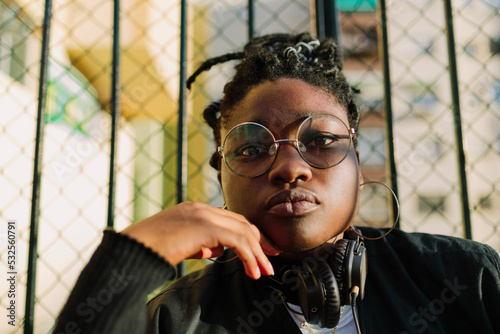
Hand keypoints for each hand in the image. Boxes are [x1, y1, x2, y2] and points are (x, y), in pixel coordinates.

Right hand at [120, 202, 280, 278]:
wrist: (133, 248)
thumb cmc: (151, 249)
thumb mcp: (181, 245)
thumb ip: (201, 244)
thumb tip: (217, 249)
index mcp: (195, 210)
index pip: (231, 219)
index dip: (249, 234)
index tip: (262, 249)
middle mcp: (201, 209)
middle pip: (241, 222)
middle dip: (260, 241)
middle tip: (272, 257)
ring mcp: (203, 215)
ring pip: (242, 230)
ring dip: (257, 252)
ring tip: (264, 270)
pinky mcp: (204, 226)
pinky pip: (236, 240)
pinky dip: (249, 255)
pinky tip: (252, 269)